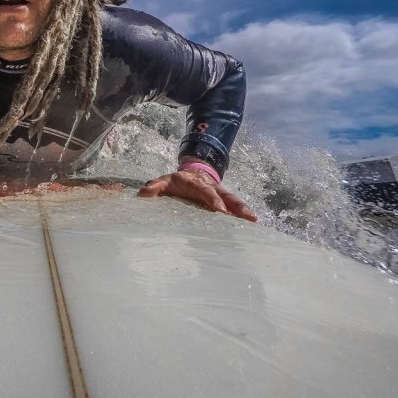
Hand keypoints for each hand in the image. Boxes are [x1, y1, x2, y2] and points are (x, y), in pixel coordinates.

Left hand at [139, 169, 256, 221]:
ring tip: (254, 220)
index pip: (204, 191)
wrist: (193, 171)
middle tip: (246, 217)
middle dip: (235, 206)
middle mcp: (212, 187)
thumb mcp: (164, 181)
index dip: (212, 199)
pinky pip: (236, 207)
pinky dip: (244, 214)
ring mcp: (221, 193)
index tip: (219, 211)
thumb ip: (155, 186)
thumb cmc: (177, 181)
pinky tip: (253, 226)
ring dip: (244, 209)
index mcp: (196, 183)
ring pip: (234, 200)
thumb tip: (143, 193)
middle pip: (226, 195)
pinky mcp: (226, 200)